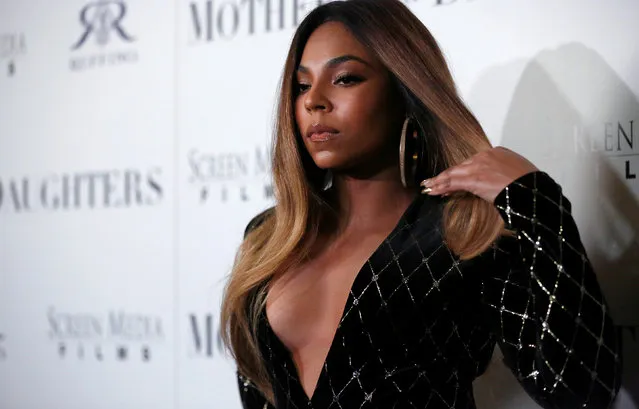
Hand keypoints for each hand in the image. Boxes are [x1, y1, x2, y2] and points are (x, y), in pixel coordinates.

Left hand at [420, 147, 538, 203]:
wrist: (533, 190)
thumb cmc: (531, 187)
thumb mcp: (520, 174)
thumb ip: (505, 175)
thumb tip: (501, 184)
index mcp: (498, 152)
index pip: (473, 162)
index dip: (462, 171)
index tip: (455, 178)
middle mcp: (486, 155)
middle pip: (462, 166)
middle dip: (447, 176)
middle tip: (434, 182)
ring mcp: (479, 165)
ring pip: (453, 173)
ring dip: (439, 182)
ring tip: (429, 187)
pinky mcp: (473, 178)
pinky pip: (452, 182)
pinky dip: (441, 186)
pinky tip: (433, 190)